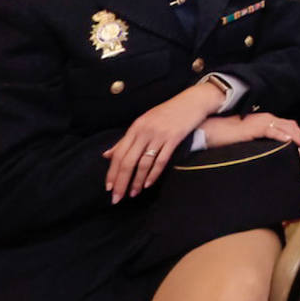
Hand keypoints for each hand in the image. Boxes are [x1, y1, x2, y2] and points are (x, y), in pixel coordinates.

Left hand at [102, 82, 220, 202]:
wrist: (192, 101)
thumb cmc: (167, 113)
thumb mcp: (144, 122)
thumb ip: (126, 139)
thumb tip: (107, 155)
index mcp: (136, 127)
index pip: (119, 154)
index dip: (112, 172)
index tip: (108, 188)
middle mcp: (145, 131)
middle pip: (128, 161)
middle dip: (121, 182)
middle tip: (117, 199)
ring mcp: (159, 135)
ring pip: (144, 163)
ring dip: (137, 181)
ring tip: (133, 194)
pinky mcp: (174, 138)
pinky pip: (161, 160)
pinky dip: (153, 174)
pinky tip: (148, 184)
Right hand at [200, 112, 299, 151]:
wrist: (210, 130)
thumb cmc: (225, 136)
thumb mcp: (246, 139)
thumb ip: (258, 142)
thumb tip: (267, 152)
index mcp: (263, 121)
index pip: (286, 125)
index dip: (297, 134)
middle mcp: (264, 118)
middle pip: (290, 125)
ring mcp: (260, 121)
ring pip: (285, 127)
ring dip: (296, 136)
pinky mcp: (254, 127)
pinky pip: (273, 130)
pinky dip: (283, 136)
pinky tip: (289, 143)